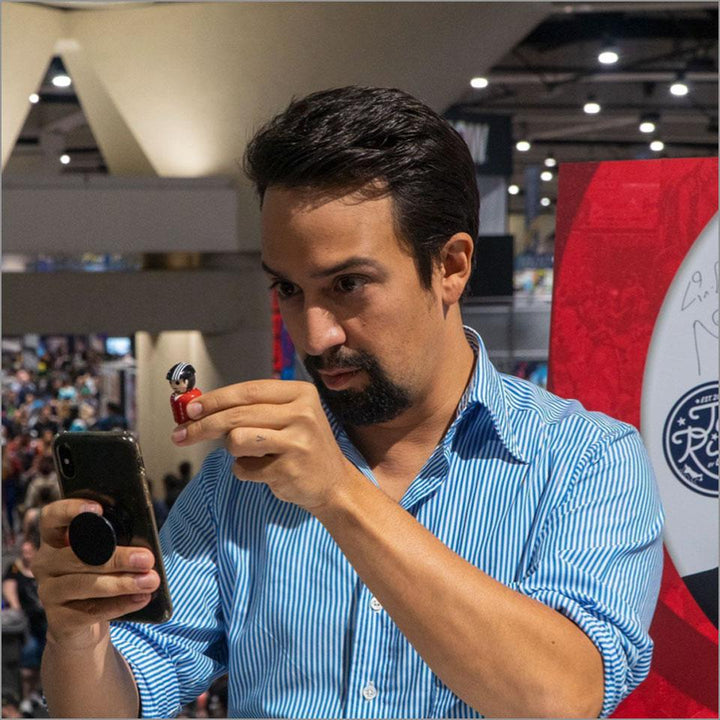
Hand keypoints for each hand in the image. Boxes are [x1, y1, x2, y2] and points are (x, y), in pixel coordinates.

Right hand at [33, 499, 159, 648]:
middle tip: (146, 559)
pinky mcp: (59, 619)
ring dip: (122, 582)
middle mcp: (47, 563)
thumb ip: (115, 543)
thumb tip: (145, 544)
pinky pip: (91, 611)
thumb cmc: (101, 577)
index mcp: (56, 539)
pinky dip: (119, 604)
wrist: (84, 626)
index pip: (52, 517)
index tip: (98, 509)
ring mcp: (49, 592)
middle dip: (117, 558)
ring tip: (150, 581)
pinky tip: (140, 599)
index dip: (71, 510)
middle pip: (78, 556)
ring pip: (85, 584)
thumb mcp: (106, 556)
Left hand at [171, 379, 361, 511]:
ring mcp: (297, 441)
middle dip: (202, 426)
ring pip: (236, 440)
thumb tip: (199, 409)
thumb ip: (252, 409)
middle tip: (181, 435)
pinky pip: (243, 468)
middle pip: (236, 415)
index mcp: (300, 393)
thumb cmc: (302, 447)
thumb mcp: (288, 417)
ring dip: (234, 451)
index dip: (214, 399)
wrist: (334, 483)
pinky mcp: (289, 469)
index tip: (189, 409)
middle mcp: (302, 413)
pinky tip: (266, 471)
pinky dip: (246, 471)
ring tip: (253, 454)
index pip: (247, 391)